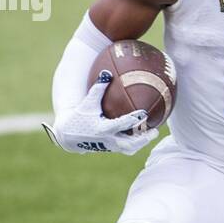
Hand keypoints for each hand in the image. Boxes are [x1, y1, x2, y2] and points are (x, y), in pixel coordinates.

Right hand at [42, 71, 158, 154]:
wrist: (68, 136)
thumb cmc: (79, 116)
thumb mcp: (87, 102)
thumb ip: (98, 89)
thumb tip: (107, 73)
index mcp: (102, 128)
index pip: (121, 124)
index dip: (133, 119)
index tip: (144, 113)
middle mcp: (107, 140)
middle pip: (129, 143)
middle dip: (143, 139)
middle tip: (155, 130)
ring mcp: (109, 147)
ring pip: (129, 149)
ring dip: (141, 143)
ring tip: (152, 134)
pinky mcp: (110, 149)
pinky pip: (125, 149)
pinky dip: (135, 144)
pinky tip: (143, 136)